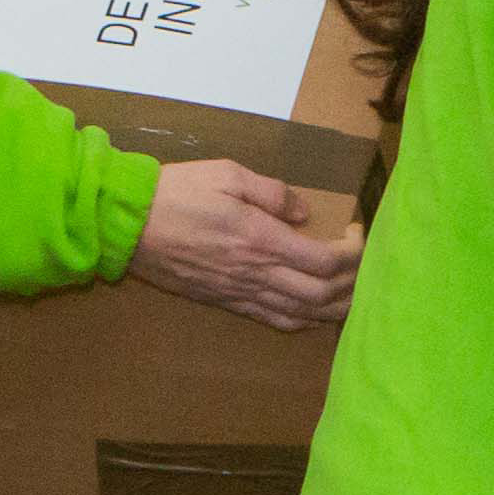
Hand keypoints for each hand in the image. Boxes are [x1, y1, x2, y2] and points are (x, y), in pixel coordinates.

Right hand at [126, 158, 360, 331]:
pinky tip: (314, 314)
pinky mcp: (225, 302)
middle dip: (353, 284)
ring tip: (354, 296)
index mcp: (260, 239)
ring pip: (301, 314)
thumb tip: (305, 213)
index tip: (357, 233)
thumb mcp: (228, 174)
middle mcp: (256, 273)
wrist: (129, 225)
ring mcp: (240, 292)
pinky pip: (273, 320)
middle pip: (322, 294)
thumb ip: (273, 193)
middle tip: (365, 265)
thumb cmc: (177, 192)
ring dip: (334, 310)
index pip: (326, 261)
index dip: (353, 254)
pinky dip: (302, 321)